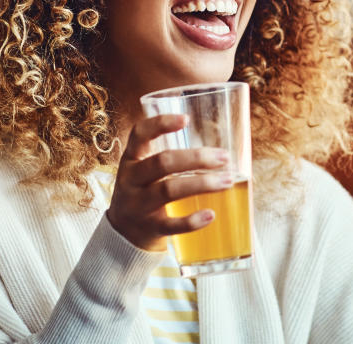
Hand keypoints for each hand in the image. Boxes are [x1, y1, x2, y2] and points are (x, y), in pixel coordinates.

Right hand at [106, 113, 232, 250]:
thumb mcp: (144, 170)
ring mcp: (138, 206)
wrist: (123, 234)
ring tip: (228, 181)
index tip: (186, 119)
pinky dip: (192, 221)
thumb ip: (169, 157)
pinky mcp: (149, 229)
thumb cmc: (144, 192)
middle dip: (196, 158)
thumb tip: (217, 147)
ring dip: (202, 184)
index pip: (139, 134)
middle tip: (224, 157)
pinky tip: (211, 214)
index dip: (160, 124)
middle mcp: (131, 180)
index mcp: (131, 159)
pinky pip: (171, 225)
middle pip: (162, 162)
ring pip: (169, 190)